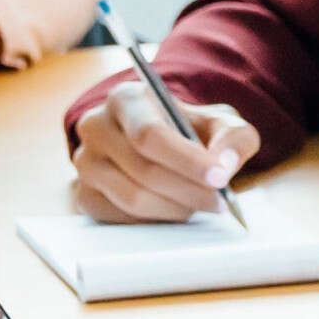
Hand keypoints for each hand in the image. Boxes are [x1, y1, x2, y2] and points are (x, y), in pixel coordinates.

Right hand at [70, 84, 259, 221]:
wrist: (162, 145)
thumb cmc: (191, 131)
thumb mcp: (221, 123)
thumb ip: (233, 138)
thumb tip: (224, 165)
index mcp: (125, 98)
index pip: (150, 134)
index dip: (187, 160)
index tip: (220, 178)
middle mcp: (95, 126)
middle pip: (143, 170)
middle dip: (188, 190)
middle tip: (220, 201)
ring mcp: (85, 163)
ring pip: (132, 198)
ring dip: (175, 207)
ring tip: (200, 203)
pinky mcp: (85, 195)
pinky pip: (121, 218)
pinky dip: (155, 219)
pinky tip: (175, 209)